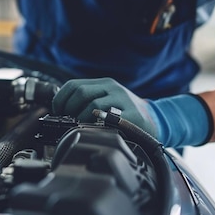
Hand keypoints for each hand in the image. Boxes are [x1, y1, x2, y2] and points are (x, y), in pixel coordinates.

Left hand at [51, 78, 213, 147]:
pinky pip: (109, 120)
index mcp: (104, 83)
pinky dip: (97, 126)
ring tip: (81, 128)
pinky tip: (96, 131)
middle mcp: (113, 88)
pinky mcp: (133, 116)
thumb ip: (87, 100)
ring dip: (80, 119)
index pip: (73, 85)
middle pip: (80, 92)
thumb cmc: (125, 113)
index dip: (60, 99)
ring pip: (92, 106)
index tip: (57, 112)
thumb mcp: (107, 100)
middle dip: (68, 109)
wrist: (157, 121)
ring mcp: (124, 101)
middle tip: (67, 121)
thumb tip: (59, 109)